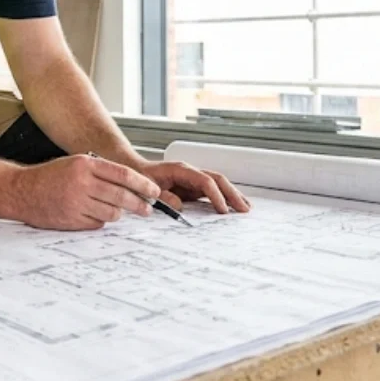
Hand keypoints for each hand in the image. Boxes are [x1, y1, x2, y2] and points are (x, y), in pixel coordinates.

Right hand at [1, 155, 162, 230]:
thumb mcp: (75, 164)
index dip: (142, 184)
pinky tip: (92, 214)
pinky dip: (99, 221)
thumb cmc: (49, 177)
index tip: (154, 191)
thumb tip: (130, 185)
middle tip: (147, 208)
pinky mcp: (72, 220)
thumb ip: (101, 172)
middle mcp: (82, 182)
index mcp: (85, 164)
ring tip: (115, 211)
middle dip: (139, 204)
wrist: (22, 191)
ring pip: (112, 213)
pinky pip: (97, 224)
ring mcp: (77, 203)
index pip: (123, 174)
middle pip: (122, 196)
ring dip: (117, 213)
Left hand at [135, 161, 250, 214]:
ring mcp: (192, 178)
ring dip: (232, 195)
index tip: (223, 210)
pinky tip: (233, 206)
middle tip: (245, 209)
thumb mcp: (145, 188)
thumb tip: (180, 206)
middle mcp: (190, 172)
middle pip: (217, 179)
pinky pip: (212, 190)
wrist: (133, 171)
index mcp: (180, 170)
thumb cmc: (138, 178)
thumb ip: (162, 197)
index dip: (215, 195)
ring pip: (218, 184)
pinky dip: (224, 198)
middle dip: (232, 194)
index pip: (205, 181)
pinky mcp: (192, 186)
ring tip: (247, 208)